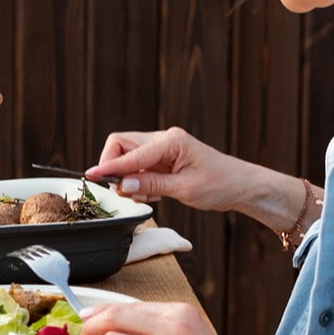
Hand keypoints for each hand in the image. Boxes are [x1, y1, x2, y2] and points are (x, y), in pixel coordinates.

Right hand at [88, 127, 251, 209]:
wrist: (242, 186)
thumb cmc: (221, 184)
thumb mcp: (185, 189)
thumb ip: (151, 185)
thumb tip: (123, 184)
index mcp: (171, 141)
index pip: (129, 152)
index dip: (109, 166)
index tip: (91, 176)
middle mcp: (164, 140)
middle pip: (121, 145)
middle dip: (115, 167)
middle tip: (122, 190)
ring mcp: (163, 149)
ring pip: (128, 157)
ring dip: (129, 178)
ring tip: (148, 195)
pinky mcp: (164, 159)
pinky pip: (139, 167)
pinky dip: (139, 181)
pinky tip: (155, 193)